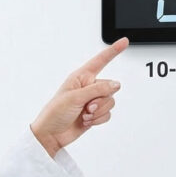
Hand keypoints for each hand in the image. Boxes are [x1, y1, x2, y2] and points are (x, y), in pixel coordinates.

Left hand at [30, 37, 128, 156]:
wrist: (51, 134)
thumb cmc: (55, 113)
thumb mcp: (75, 97)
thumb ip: (98, 89)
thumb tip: (116, 85)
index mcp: (80, 77)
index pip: (100, 61)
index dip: (112, 51)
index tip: (124, 42)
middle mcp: (88, 87)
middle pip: (110, 88)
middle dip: (100, 100)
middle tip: (86, 107)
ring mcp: (92, 101)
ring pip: (110, 102)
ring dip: (99, 111)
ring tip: (85, 115)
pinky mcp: (95, 114)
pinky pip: (107, 114)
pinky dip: (99, 119)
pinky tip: (87, 121)